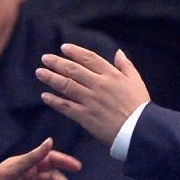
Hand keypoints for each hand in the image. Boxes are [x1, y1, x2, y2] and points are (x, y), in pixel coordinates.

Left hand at [35, 44, 149, 145]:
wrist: (140, 131)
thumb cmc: (140, 106)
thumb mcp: (136, 82)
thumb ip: (126, 66)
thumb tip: (118, 52)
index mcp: (111, 75)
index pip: (89, 58)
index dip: (75, 52)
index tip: (63, 48)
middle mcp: (98, 85)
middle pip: (73, 70)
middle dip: (57, 63)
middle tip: (45, 58)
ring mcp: (91, 100)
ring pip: (66, 86)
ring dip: (51, 78)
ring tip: (40, 72)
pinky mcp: (86, 116)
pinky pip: (66, 106)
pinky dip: (54, 101)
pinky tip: (45, 96)